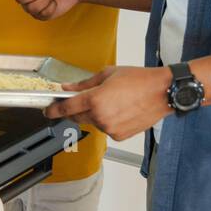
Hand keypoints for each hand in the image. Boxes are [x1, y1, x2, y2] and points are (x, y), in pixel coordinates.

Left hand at [45, 66, 173, 141]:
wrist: (162, 92)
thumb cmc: (139, 80)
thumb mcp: (108, 74)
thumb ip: (84, 83)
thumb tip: (69, 88)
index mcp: (95, 99)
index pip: (66, 108)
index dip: (54, 110)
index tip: (48, 111)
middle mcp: (100, 116)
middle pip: (78, 117)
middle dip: (77, 109)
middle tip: (86, 99)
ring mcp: (110, 128)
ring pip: (93, 122)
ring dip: (95, 114)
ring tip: (113, 101)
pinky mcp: (119, 135)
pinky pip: (106, 128)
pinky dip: (108, 121)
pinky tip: (120, 110)